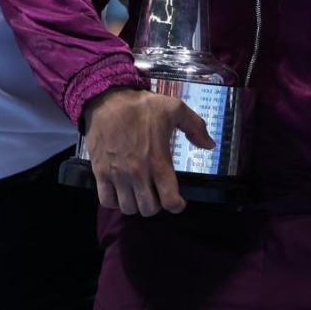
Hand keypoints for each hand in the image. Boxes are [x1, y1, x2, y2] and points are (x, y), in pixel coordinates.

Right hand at [81, 87, 215, 215]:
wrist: (107, 100)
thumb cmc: (142, 106)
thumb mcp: (175, 109)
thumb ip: (196, 127)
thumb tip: (210, 145)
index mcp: (158, 161)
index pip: (169, 201)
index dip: (177, 205)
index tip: (178, 201)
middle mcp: (138, 173)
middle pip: (148, 209)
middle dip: (157, 205)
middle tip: (157, 194)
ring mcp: (117, 175)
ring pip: (128, 208)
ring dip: (136, 204)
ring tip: (139, 193)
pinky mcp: (100, 172)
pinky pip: (107, 201)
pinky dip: (114, 201)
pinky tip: (121, 192)